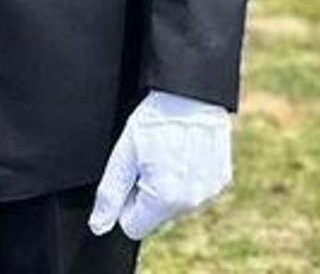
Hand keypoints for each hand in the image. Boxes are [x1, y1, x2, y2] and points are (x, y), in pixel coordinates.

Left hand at [89, 90, 231, 240]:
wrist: (193, 92)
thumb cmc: (156, 118)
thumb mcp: (124, 152)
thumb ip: (110, 193)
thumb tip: (98, 226)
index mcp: (164, 198)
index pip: (132, 225)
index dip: (126, 200)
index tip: (132, 172)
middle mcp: (190, 202)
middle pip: (155, 215)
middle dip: (148, 191)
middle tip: (151, 155)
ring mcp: (209, 193)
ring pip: (175, 204)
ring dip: (168, 184)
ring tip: (168, 149)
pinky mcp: (221, 181)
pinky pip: (195, 191)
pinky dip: (187, 176)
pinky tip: (185, 150)